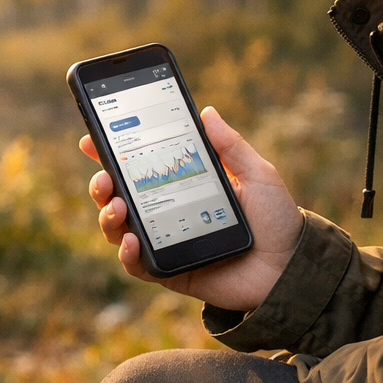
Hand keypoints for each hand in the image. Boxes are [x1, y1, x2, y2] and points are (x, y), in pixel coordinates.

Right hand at [81, 106, 305, 312]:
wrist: (290, 268)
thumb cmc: (276, 219)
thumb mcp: (257, 175)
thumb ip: (231, 147)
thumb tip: (207, 112)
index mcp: (181, 183)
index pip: (139, 165)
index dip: (110, 152)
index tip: (91, 139)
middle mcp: (166, 211)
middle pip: (118, 195)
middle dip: (101, 184)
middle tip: (105, 177)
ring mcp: (164, 241)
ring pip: (118, 228)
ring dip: (108, 215)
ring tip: (118, 207)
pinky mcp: (168, 271)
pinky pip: (136, 264)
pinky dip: (126, 253)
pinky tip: (131, 240)